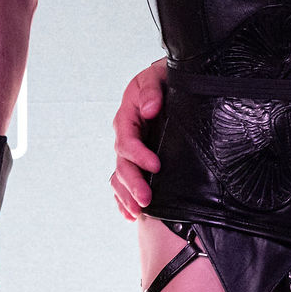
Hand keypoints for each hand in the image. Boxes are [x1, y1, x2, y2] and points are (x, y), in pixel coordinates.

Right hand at [111, 59, 166, 219]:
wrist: (169, 80)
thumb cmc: (162, 78)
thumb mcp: (156, 77)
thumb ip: (151, 91)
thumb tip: (149, 109)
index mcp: (128, 117)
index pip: (127, 142)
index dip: (139, 156)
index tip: (156, 166)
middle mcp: (126, 136)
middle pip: (122, 165)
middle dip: (133, 184)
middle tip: (146, 199)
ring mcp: (131, 149)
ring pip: (121, 176)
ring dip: (126, 196)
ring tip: (138, 211)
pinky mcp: (137, 158)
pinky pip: (124, 181)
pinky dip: (124, 198)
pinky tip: (129, 214)